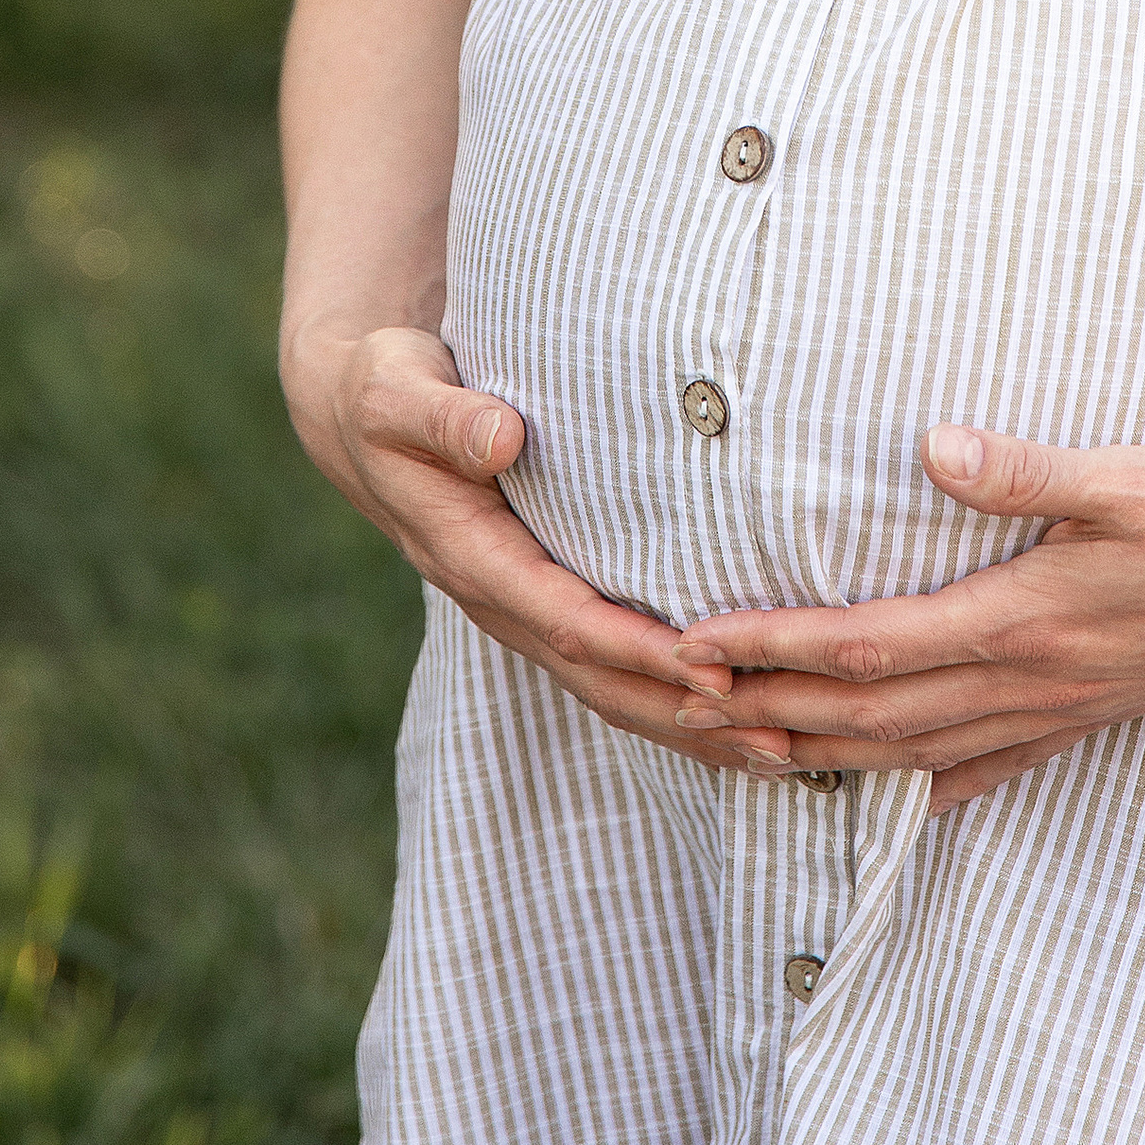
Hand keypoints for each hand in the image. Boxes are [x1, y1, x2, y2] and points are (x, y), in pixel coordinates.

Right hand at [283, 319, 797, 780]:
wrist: (360, 421)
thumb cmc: (386, 393)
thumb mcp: (395, 393)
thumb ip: (443, 417)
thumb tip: (500, 436)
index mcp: (472, 557)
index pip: (567, 619)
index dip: (638, 648)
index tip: (711, 666)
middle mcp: (501, 600)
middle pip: (602, 678)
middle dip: (687, 710)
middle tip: (777, 732)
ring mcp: (524, 610)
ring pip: (612, 688)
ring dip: (692, 725)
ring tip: (784, 752)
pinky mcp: (545, 602)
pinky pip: (611, 668)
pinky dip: (674, 702)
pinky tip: (738, 716)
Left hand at [669, 425, 1144, 814]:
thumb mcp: (1133, 475)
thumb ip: (1028, 470)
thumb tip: (934, 447)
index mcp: (1024, 618)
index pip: (868, 644)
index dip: (774, 646)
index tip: (693, 644)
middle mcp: (1032, 678)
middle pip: (871, 717)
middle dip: (769, 714)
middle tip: (680, 710)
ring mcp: (1063, 706)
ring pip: (918, 749)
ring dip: (827, 752)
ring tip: (751, 746)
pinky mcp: (1094, 709)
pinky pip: (991, 761)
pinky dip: (931, 778)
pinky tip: (909, 791)